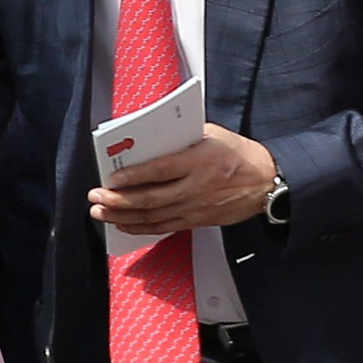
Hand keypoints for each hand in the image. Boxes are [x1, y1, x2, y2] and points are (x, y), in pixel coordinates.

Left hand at [87, 124, 276, 235]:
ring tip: (100, 213)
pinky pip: (164, 227)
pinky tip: (124, 224)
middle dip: (119, 200)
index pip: (160, 171)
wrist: (266, 183)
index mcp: (198, 161)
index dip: (134, 176)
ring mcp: (195, 208)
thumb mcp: (212, 135)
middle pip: (151, 198)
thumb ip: (181, 138)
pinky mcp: (196, 220)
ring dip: (124, 216)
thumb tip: (149, 141)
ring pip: (153, 217)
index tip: (112, 177)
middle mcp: (195, 188)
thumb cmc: (238, 154)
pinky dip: (141, 228)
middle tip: (96, 197)